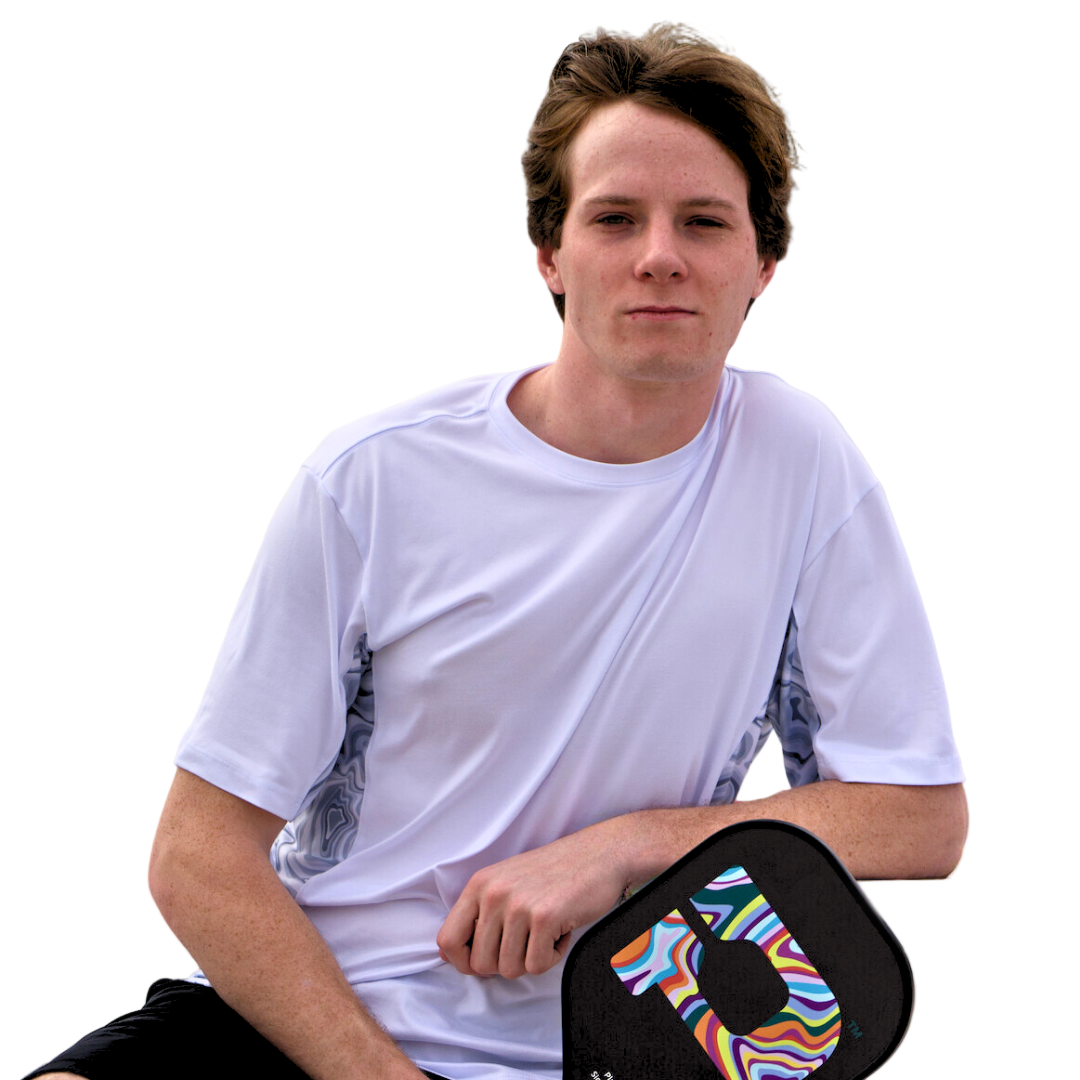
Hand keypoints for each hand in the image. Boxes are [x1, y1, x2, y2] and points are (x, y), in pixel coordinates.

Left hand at [436, 824, 628, 978]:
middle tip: (527, 942)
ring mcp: (518, 905)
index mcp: (479, 884)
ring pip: (509, 969)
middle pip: (480, 964)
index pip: (447, 940)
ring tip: (545, 931)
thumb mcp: (505, 882)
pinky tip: (561, 931)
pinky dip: (552, 957)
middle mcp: (493, 893)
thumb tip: (450, 957)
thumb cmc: (555, 872)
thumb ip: (479, 913)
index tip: (484, 961)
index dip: (463, 962)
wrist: (599, 853)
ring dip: (531, 958)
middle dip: (506, 963)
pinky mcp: (545, 918)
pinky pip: (536, 966)